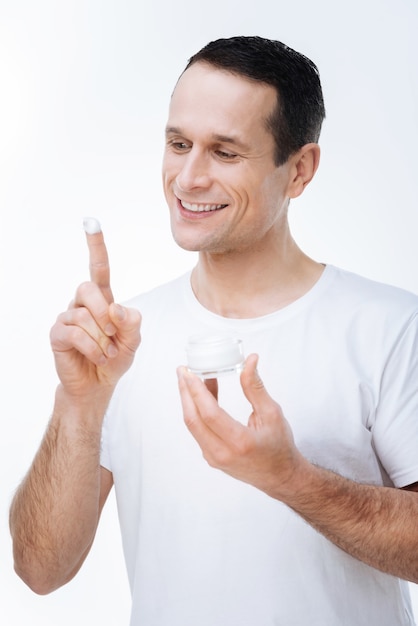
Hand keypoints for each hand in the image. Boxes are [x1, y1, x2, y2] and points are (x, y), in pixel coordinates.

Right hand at [50, 223, 140, 398]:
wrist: (98, 384)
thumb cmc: (114, 358)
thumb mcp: (133, 341)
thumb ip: (132, 322)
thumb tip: (115, 306)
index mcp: (103, 299)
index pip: (99, 267)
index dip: (95, 245)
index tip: (90, 221)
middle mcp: (83, 303)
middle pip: (89, 287)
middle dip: (105, 312)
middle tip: (114, 335)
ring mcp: (68, 317)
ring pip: (84, 314)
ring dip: (102, 338)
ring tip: (107, 353)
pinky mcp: (57, 334)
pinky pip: (74, 332)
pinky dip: (92, 347)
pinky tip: (97, 356)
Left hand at [177, 354, 303, 498]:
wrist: (280, 477)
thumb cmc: (279, 446)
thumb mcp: (272, 413)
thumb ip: (255, 387)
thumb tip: (249, 361)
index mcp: (240, 442)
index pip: (209, 413)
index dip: (197, 391)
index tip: (190, 372)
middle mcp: (222, 453)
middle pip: (193, 419)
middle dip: (185, 392)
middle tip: (183, 371)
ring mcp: (213, 458)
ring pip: (193, 425)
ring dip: (190, 400)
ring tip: (191, 379)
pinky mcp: (211, 457)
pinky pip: (198, 430)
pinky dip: (197, 410)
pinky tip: (203, 394)